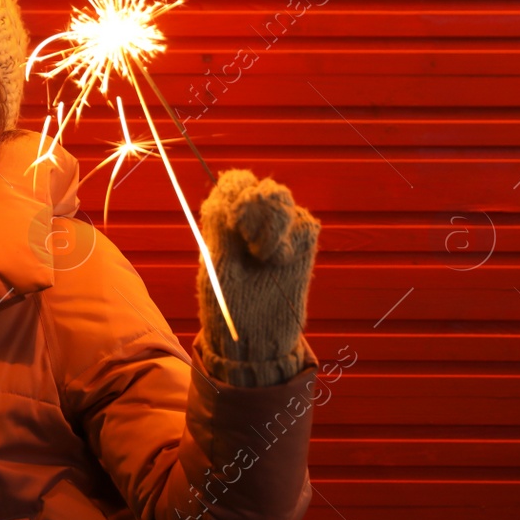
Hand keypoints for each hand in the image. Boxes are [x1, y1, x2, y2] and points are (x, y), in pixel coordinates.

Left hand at [194, 168, 320, 386]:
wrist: (255, 338)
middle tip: (248, 240)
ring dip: (272, 224)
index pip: (235, 181)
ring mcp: (280, 230)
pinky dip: (289, 238)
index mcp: (224, 220)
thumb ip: (221, 226)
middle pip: (263, 185)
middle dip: (255, 206)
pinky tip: (277, 262)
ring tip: (261, 256)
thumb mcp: (215, 263)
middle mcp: (253, 220)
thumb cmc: (226, 305)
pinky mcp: (302, 243)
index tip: (234, 218)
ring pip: (282, 198)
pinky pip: (304, 221)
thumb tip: (222, 193)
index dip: (236, 190)